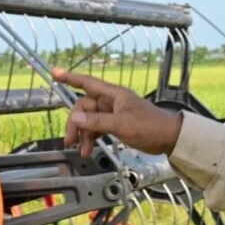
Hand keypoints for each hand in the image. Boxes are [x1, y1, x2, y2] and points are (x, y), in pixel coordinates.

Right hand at [52, 68, 182, 157]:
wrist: (169, 138)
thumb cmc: (150, 126)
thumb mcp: (122, 125)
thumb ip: (97, 121)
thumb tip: (75, 117)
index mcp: (113, 95)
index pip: (86, 83)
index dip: (69, 77)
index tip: (54, 73)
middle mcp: (110, 101)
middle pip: (84, 107)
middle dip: (76, 123)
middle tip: (70, 141)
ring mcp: (113, 113)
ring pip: (89, 120)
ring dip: (83, 134)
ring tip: (82, 151)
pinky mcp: (116, 124)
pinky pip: (97, 128)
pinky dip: (91, 138)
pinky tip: (89, 149)